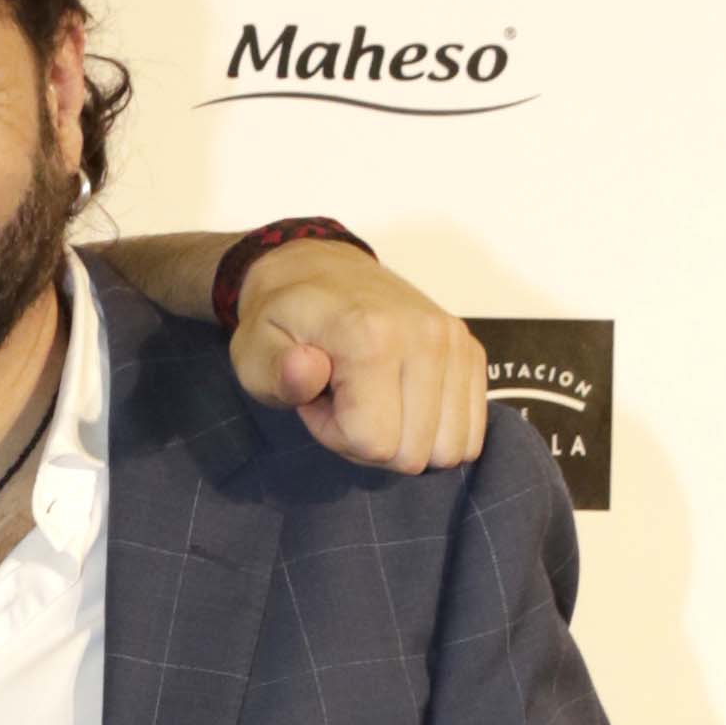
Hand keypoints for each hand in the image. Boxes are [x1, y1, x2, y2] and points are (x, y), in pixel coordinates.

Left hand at [229, 246, 489, 476]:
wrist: (318, 270)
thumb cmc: (283, 320)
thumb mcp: (255, 350)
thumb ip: (276, 373)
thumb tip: (306, 371)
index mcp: (370, 336)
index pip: (375, 445)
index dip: (338, 437)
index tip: (319, 401)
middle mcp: (425, 336)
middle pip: (413, 454)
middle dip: (371, 442)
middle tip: (343, 399)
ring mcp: (454, 342)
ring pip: (446, 449)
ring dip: (404, 437)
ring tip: (372, 397)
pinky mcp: (471, 351)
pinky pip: (470, 432)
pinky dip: (434, 430)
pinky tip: (402, 398)